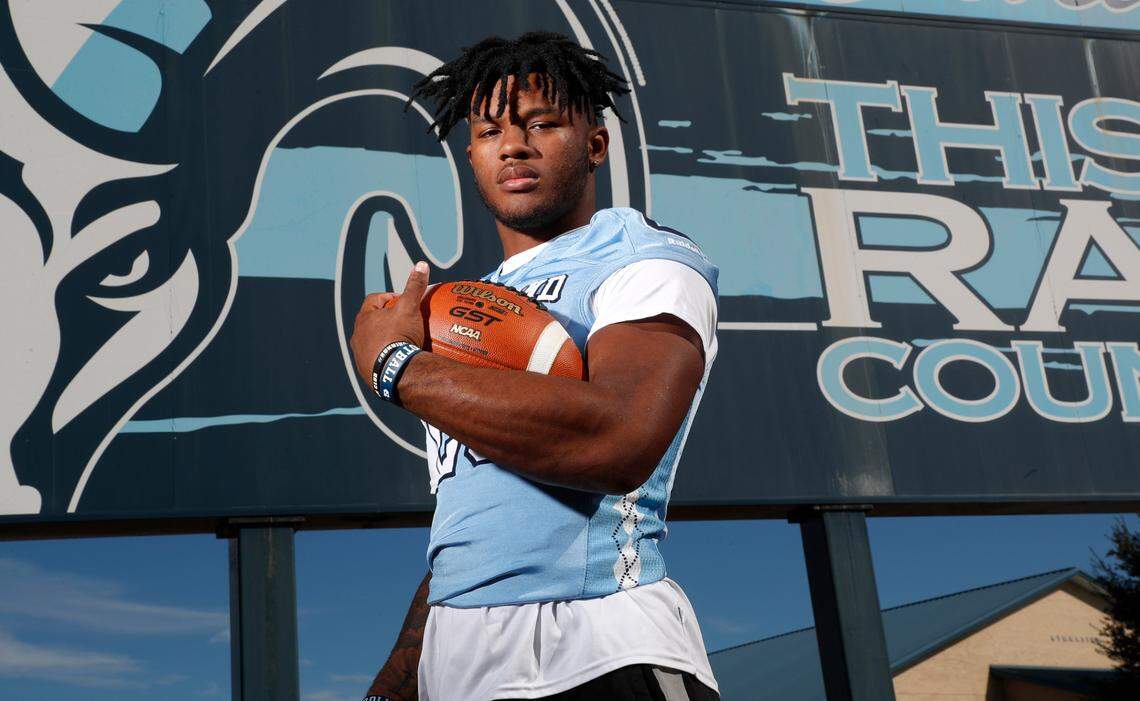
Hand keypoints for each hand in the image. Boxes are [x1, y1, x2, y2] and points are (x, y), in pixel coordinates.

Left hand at [349, 262, 429, 383]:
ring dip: (383, 340)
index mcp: (364, 318)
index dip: (388, 297)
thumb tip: (421, 265)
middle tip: (403, 321)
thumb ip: (414, 287)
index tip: (401, 301)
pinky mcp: (366, 372)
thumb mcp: (409, 308)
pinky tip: (398, 360)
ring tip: (401, 342)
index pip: (373, 300)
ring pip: (371, 342)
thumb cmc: (398, 336)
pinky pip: (376, 361)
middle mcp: (357, 336)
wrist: (394, 371)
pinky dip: (385, 358)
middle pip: (371, 322)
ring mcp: (360, 356)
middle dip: (385, 319)